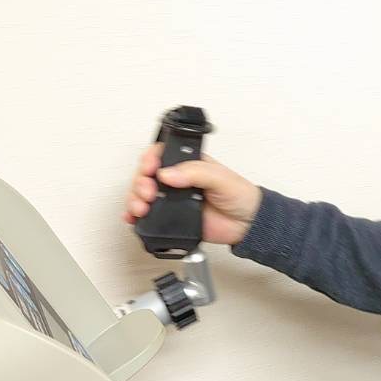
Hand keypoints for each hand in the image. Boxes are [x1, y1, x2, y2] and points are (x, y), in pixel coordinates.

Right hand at [122, 143, 263, 246]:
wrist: (248, 225)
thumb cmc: (240, 196)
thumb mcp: (220, 177)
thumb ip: (195, 172)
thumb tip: (167, 173)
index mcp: (188, 165)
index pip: (160, 155)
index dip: (149, 160)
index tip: (149, 169)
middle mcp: (177, 180)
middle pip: (146, 175)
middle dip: (140, 182)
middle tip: (148, 193)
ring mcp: (172, 200)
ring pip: (142, 194)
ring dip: (134, 199)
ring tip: (141, 207)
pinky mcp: (171, 218)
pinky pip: (147, 216)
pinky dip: (135, 216)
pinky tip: (133, 218)